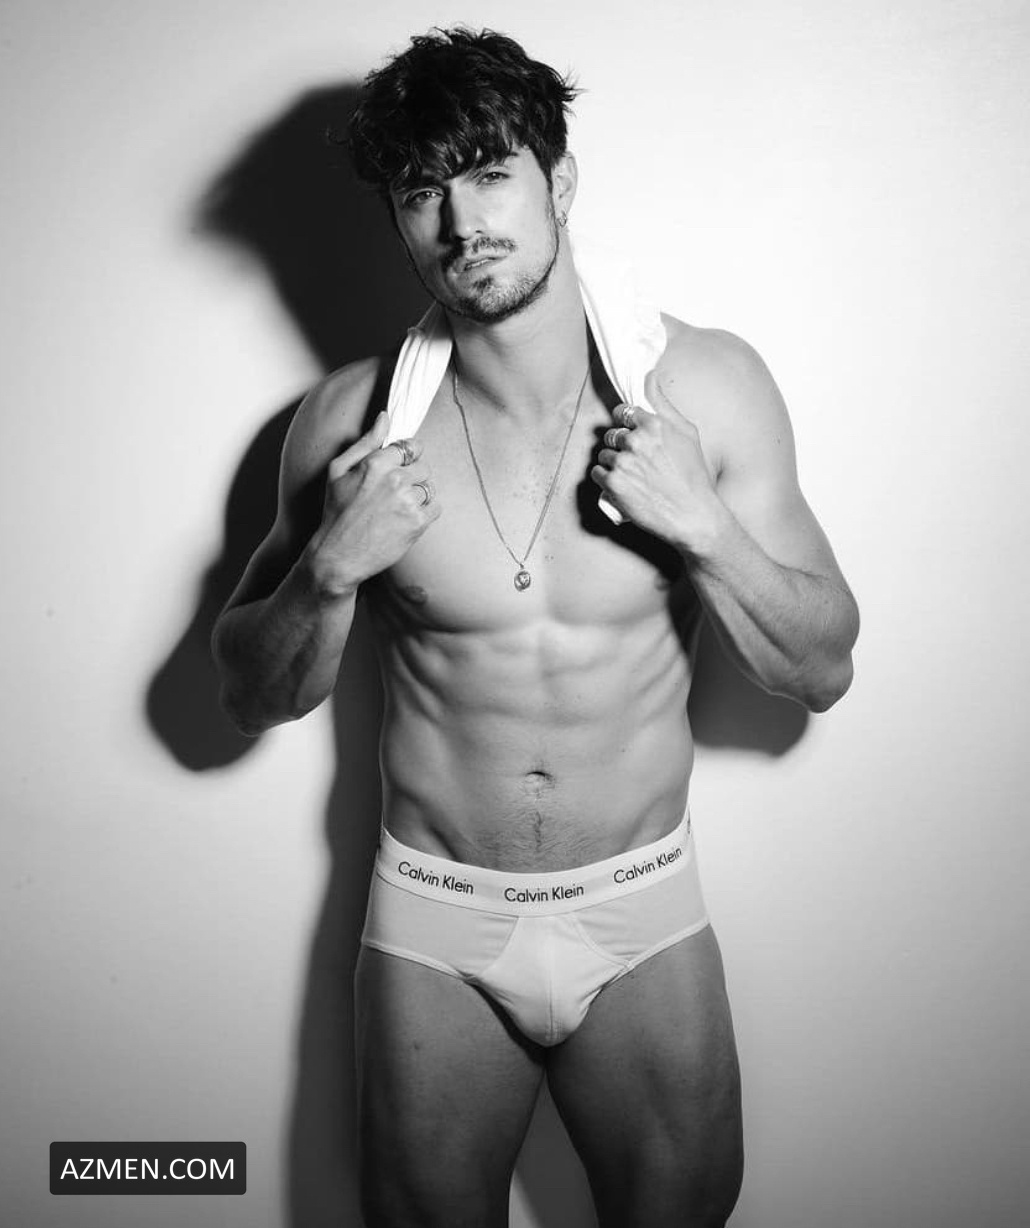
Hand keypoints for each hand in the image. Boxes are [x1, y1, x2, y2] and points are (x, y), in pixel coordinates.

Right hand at [309, 412, 440, 591]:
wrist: (339, 555)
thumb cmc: (336, 511)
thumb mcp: (338, 470)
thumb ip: (365, 442)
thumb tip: (385, 417)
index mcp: (376, 463)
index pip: (411, 446)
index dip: (408, 456)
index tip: (401, 466)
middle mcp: (395, 480)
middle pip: (423, 467)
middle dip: (412, 476)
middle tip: (393, 493)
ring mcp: (408, 502)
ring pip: (429, 487)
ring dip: (418, 495)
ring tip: (396, 508)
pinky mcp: (417, 523)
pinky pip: (435, 507)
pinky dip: (425, 512)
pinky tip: (405, 518)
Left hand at [590, 371, 723, 551]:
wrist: (693, 515)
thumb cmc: (694, 475)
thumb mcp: (687, 432)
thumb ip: (663, 403)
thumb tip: (650, 374)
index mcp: (653, 424)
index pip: (622, 413)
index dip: (626, 425)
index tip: (632, 437)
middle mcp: (636, 441)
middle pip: (611, 435)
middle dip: (620, 447)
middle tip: (638, 464)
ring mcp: (623, 463)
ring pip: (603, 455)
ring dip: (613, 464)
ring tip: (633, 477)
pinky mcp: (614, 484)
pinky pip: (597, 474)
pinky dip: (606, 480)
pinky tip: (622, 486)